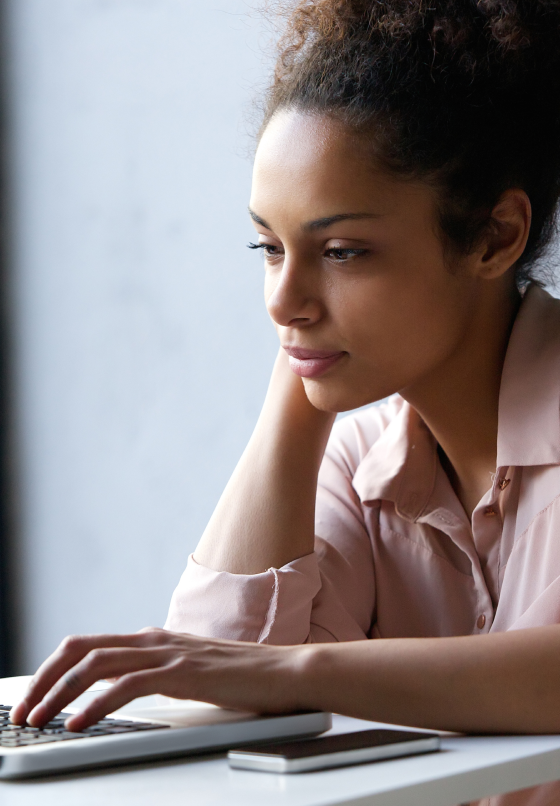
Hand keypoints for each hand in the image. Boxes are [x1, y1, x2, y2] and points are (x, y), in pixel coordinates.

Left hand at [10, 628, 304, 731]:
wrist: (284, 672)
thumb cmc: (240, 676)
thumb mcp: (188, 671)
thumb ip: (157, 673)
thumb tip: (123, 690)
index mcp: (152, 638)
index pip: (88, 645)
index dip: (53, 670)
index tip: (34, 698)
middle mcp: (154, 639)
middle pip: (81, 649)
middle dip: (44, 680)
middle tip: (23, 712)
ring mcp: (168, 652)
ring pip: (96, 664)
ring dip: (59, 693)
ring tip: (38, 720)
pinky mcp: (183, 672)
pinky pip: (127, 685)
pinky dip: (95, 704)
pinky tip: (79, 723)